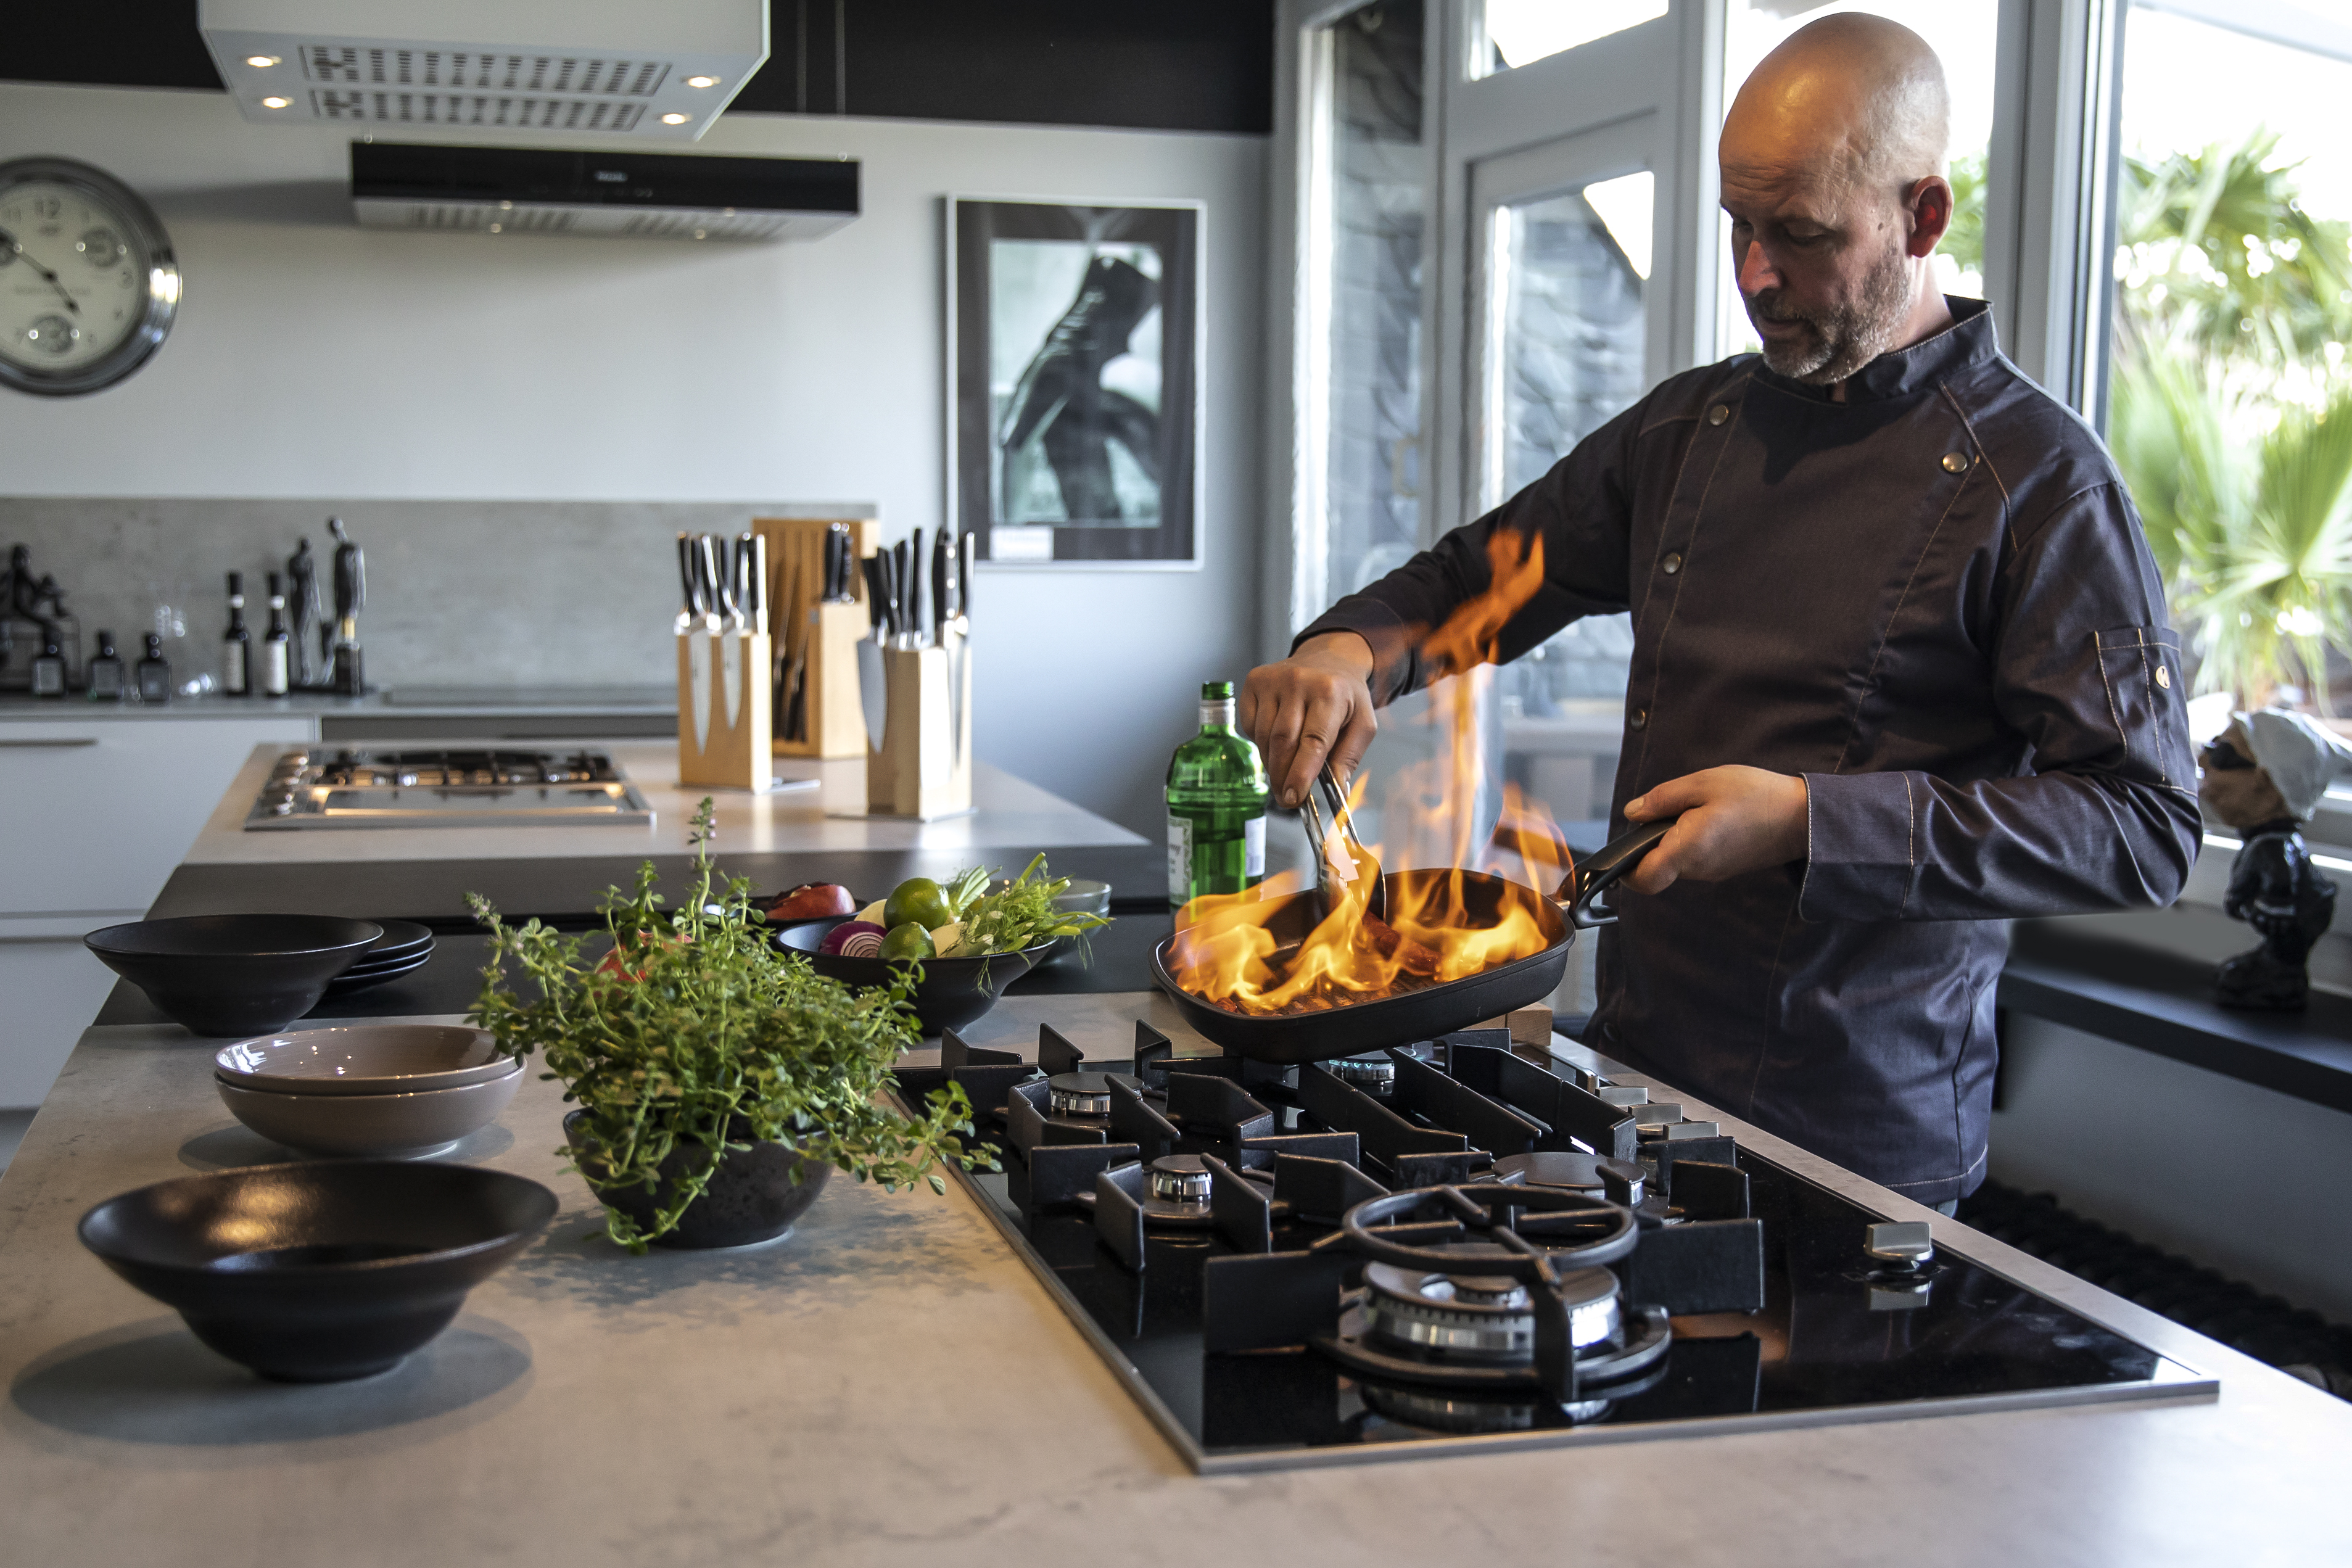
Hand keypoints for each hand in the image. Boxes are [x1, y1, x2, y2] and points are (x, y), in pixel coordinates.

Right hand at [1240, 633, 1377, 807]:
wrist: (1328, 659)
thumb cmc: (1345, 695)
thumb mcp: (1363, 723)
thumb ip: (1350, 756)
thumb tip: (1336, 787)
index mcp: (1330, 692)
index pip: (1313, 741)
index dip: (1301, 773)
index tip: (1294, 798)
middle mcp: (1298, 682)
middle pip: (1283, 742)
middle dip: (1283, 776)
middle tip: (1287, 797)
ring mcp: (1272, 680)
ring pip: (1263, 737)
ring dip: (1272, 763)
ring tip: (1285, 772)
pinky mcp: (1254, 682)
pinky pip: (1250, 726)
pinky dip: (1260, 742)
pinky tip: (1276, 741)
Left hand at [1621, 766, 1807, 894]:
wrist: (1803, 817)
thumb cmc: (1756, 796)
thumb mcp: (1703, 784)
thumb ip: (1663, 799)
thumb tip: (1632, 813)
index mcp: (1687, 850)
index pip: (1643, 879)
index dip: (1625, 870)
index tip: (1622, 850)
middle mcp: (1698, 869)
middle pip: (1656, 869)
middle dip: (1649, 844)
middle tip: (1665, 811)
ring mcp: (1713, 872)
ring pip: (1676, 863)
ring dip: (1671, 841)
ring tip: (1694, 810)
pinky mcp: (1726, 868)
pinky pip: (1695, 859)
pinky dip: (1690, 843)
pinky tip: (1709, 818)